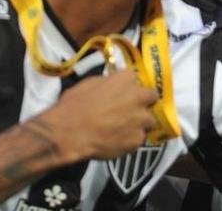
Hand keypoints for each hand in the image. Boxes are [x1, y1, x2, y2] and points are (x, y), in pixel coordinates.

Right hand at [38, 71, 158, 161]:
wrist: (69, 133)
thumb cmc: (74, 105)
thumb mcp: (89, 84)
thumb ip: (109, 83)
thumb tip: (113, 86)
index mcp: (127, 79)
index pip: (137, 79)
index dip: (130, 88)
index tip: (124, 94)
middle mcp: (139, 96)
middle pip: (151, 97)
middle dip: (144, 103)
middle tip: (131, 111)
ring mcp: (141, 119)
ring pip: (149, 120)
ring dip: (140, 124)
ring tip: (125, 129)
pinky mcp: (137, 139)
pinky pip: (139, 138)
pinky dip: (131, 140)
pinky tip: (118, 142)